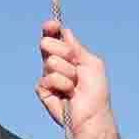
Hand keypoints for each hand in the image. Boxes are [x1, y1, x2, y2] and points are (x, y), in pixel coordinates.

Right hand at [36, 20, 121, 138]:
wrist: (91, 114)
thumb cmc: (96, 91)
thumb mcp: (91, 63)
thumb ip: (76, 47)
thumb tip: (64, 30)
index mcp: (68, 55)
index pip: (55, 37)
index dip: (51, 29)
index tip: (51, 25)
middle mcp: (56, 63)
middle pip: (47, 43)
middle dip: (63, 51)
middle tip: (75, 65)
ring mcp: (48, 76)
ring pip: (50, 62)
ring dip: (68, 73)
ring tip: (75, 86)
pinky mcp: (43, 90)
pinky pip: (48, 78)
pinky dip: (62, 85)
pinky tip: (67, 94)